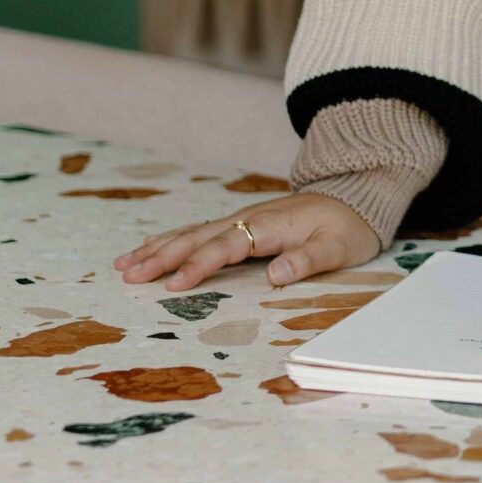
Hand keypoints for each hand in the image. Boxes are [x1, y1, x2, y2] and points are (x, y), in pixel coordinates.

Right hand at [113, 193, 381, 290]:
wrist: (357, 198)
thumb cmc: (348, 227)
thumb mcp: (338, 247)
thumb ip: (307, 260)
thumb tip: (276, 275)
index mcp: (269, 225)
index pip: (226, 246)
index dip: (199, 265)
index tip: (174, 284)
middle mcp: (249, 219)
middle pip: (198, 237)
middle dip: (162, 257)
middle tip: (128, 275)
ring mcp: (243, 219)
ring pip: (193, 233)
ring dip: (158, 248)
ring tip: (125, 264)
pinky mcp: (243, 224)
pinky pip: (201, 232)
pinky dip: (173, 240)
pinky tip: (151, 248)